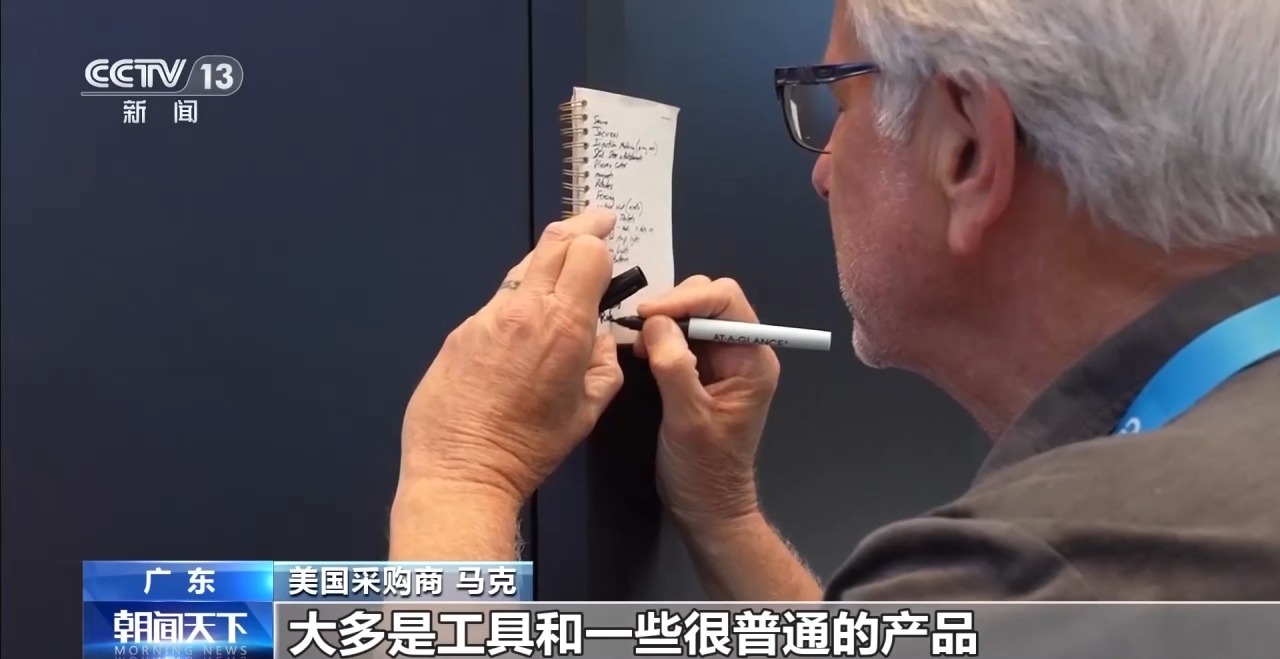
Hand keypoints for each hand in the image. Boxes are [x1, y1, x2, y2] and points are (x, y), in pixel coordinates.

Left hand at [399, 209, 623, 503]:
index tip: (610, 238)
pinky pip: (498, 302)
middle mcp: (524, 309)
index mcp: (564, 324)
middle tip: (597, 222)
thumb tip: (600, 337)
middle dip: (580, 227)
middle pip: (553, 241)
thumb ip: (604, 362)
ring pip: (523, 269)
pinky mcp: (461, 331)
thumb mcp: (589, 408)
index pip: (587, 252)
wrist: (463, 467)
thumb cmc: (531, 446)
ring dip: (547, 262)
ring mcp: (487, 316)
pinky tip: (524, 322)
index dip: (602, 242)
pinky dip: (518, 299)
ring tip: (562, 269)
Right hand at [634, 276, 780, 527]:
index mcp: (753, 359)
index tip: (647, 315)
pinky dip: (659, 335)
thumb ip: (675, 367)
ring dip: (663, 322)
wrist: (706, 507)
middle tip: (640, 334)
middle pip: (710, 299)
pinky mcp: (702, 369)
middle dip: (673, 307)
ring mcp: (722, 359)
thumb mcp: (687, 419)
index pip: (726, 300)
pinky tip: (642, 353)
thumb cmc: (704, 470)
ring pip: (692, 313)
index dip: (686, 298)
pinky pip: (681, 335)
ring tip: (639, 348)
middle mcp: (742, 351)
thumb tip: (655, 322)